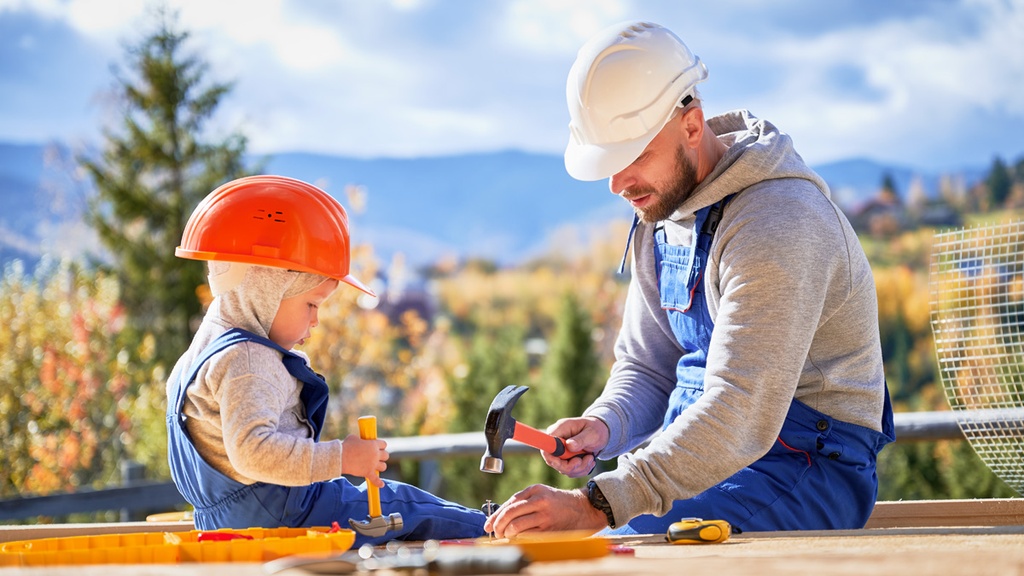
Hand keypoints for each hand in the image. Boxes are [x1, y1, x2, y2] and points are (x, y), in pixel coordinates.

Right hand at [341, 434, 388, 487]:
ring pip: (383, 467)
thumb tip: (359, 441)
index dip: (381, 445)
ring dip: (381, 466)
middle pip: (386, 455)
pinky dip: (378, 482)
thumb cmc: (347, 446)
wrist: (341, 457)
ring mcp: (373, 465)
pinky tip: (381, 484)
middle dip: (382, 456)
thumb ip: (360, 440)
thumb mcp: (353, 438)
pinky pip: (376, 479)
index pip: (384, 444)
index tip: (377, 447)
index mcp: (374, 445)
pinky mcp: (368, 473)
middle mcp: (376, 455)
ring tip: (377, 466)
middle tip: (377, 456)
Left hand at [483, 484, 607, 537]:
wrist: (583, 509)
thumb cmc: (558, 503)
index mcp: (535, 490)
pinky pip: (528, 535)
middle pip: (510, 513)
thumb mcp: (541, 494)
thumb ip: (523, 502)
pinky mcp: (549, 529)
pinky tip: (518, 539)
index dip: (496, 515)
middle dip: (499, 525)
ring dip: (507, 533)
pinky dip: (519, 539)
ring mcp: (545, 515)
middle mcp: (539, 500)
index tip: (489, 525)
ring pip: (517, 526)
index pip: (509, 503)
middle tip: (495, 532)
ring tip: (506, 536)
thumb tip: (501, 517)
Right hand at [542, 416, 609, 477]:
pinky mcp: (565, 460)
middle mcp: (556, 441)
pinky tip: (589, 461)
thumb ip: (580, 439)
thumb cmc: (596, 429)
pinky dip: (581, 470)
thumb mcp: (592, 433)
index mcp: (559, 429)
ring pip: (562, 469)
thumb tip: (569, 445)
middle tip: (587, 459)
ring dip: (579, 468)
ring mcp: (560, 452)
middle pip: (553, 461)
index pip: (546, 445)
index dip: (551, 457)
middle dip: (571, 466)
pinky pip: (569, 472)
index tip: (566, 462)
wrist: (601, 434)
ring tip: (591, 458)